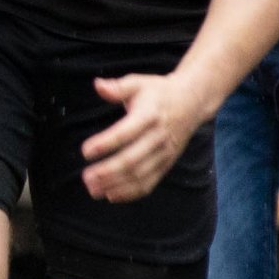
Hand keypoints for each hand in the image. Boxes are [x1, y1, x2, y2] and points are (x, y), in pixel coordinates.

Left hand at [81, 70, 211, 203]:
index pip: (126, 132)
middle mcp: (158, 137)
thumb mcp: (138, 83)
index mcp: (149, 116)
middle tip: (86, 178)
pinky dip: (131, 192)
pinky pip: (150, 182)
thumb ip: (117, 87)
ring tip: (94, 190)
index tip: (86, 151)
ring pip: (140, 175)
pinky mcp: (167, 164)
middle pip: (132, 159)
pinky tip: (112, 196)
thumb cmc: (158, 92)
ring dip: (116, 185)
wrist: (192, 102)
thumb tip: (98, 85)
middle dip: (108, 171)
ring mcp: (164, 153)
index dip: (106, 143)